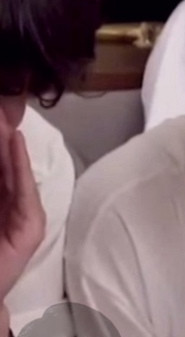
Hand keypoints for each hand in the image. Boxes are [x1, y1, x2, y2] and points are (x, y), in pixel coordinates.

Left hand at [0, 106, 44, 304]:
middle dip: (2, 138)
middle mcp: (9, 207)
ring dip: (9, 143)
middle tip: (3, 109)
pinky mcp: (30, 227)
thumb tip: (2, 153)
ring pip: (13, 172)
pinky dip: (19, 165)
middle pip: (5, 165)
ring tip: (6, 117)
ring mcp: (23, 216)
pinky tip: (16, 142)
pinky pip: (23, 190)